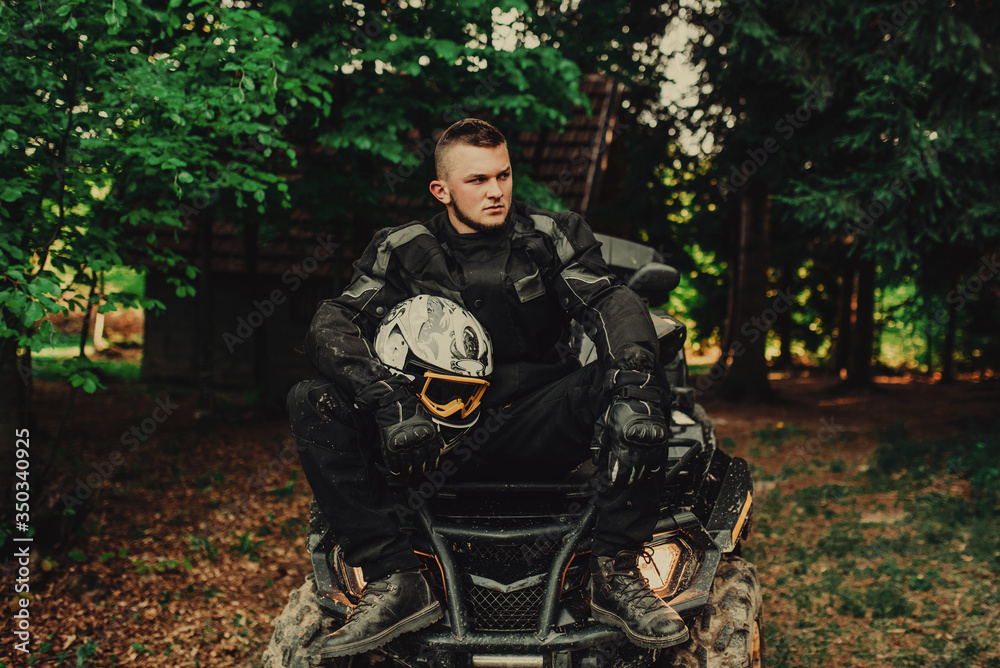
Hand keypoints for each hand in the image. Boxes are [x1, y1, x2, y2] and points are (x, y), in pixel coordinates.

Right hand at [355, 376, 441, 476]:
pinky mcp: (391, 447)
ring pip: (407, 466)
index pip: (433, 456)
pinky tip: (397, 471)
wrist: (395, 403)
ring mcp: (404, 446)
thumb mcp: (427, 420)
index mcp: (428, 436)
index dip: (432, 464)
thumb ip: (430, 434)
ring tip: (408, 473)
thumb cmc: (411, 410)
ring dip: (408, 471)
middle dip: (419, 469)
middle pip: (420, 464)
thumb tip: (431, 447)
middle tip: (418, 471)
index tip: (430, 469)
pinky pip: (394, 463)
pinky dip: (395, 469)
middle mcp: (417, 443)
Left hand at [591, 370, 668, 487]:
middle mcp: (636, 440)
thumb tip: (595, 460)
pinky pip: (657, 457)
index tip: (613, 482)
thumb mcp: (603, 423)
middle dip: (627, 478)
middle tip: (623, 484)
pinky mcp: (660, 438)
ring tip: (634, 480)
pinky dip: (653, 467)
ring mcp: (649, 439)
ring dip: (639, 475)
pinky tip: (648, 473)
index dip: (616, 475)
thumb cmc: (619, 409)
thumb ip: (598, 442)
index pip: (618, 463)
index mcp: (620, 437)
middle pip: (632, 467)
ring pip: (645, 465)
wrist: (638, 394)